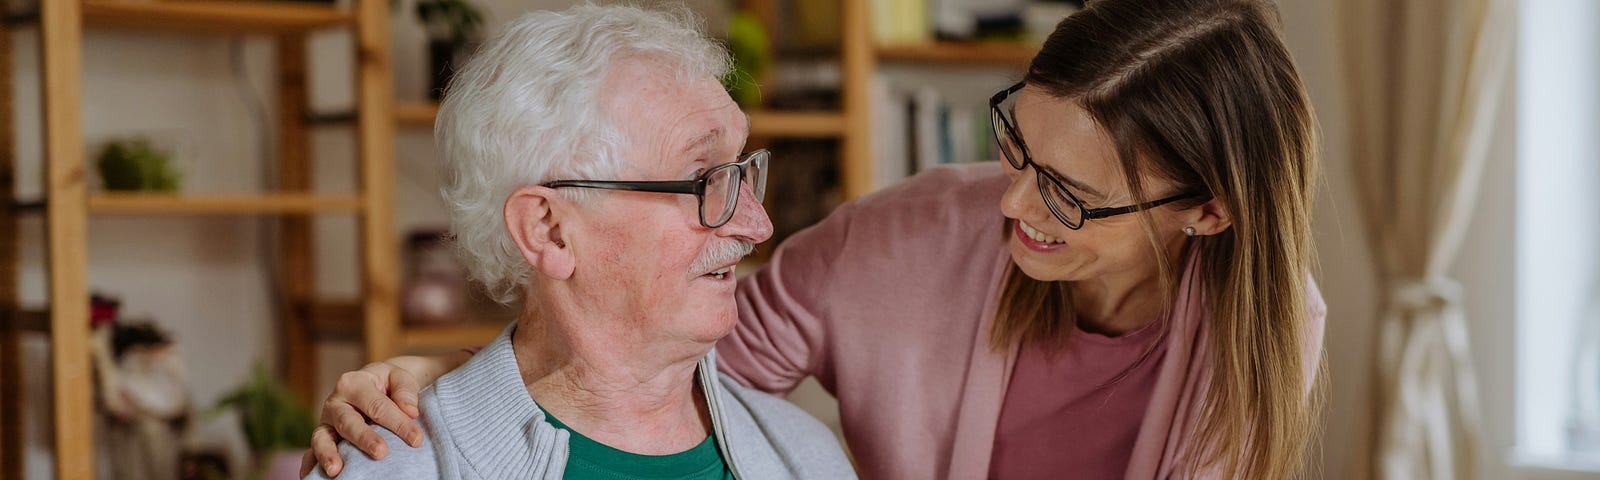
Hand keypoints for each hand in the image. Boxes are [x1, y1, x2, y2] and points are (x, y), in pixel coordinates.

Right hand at [299, 361, 423, 477]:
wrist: (374, 385)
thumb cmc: (388, 383)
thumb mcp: (399, 377)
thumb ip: (405, 391)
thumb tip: (410, 411)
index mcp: (354, 383)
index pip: (377, 406)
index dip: (398, 423)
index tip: (416, 439)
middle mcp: (335, 402)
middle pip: (348, 422)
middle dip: (364, 439)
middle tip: (381, 453)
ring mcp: (326, 421)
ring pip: (322, 438)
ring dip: (328, 454)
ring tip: (336, 470)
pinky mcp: (323, 436)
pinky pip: (312, 450)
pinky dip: (311, 462)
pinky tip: (310, 476)